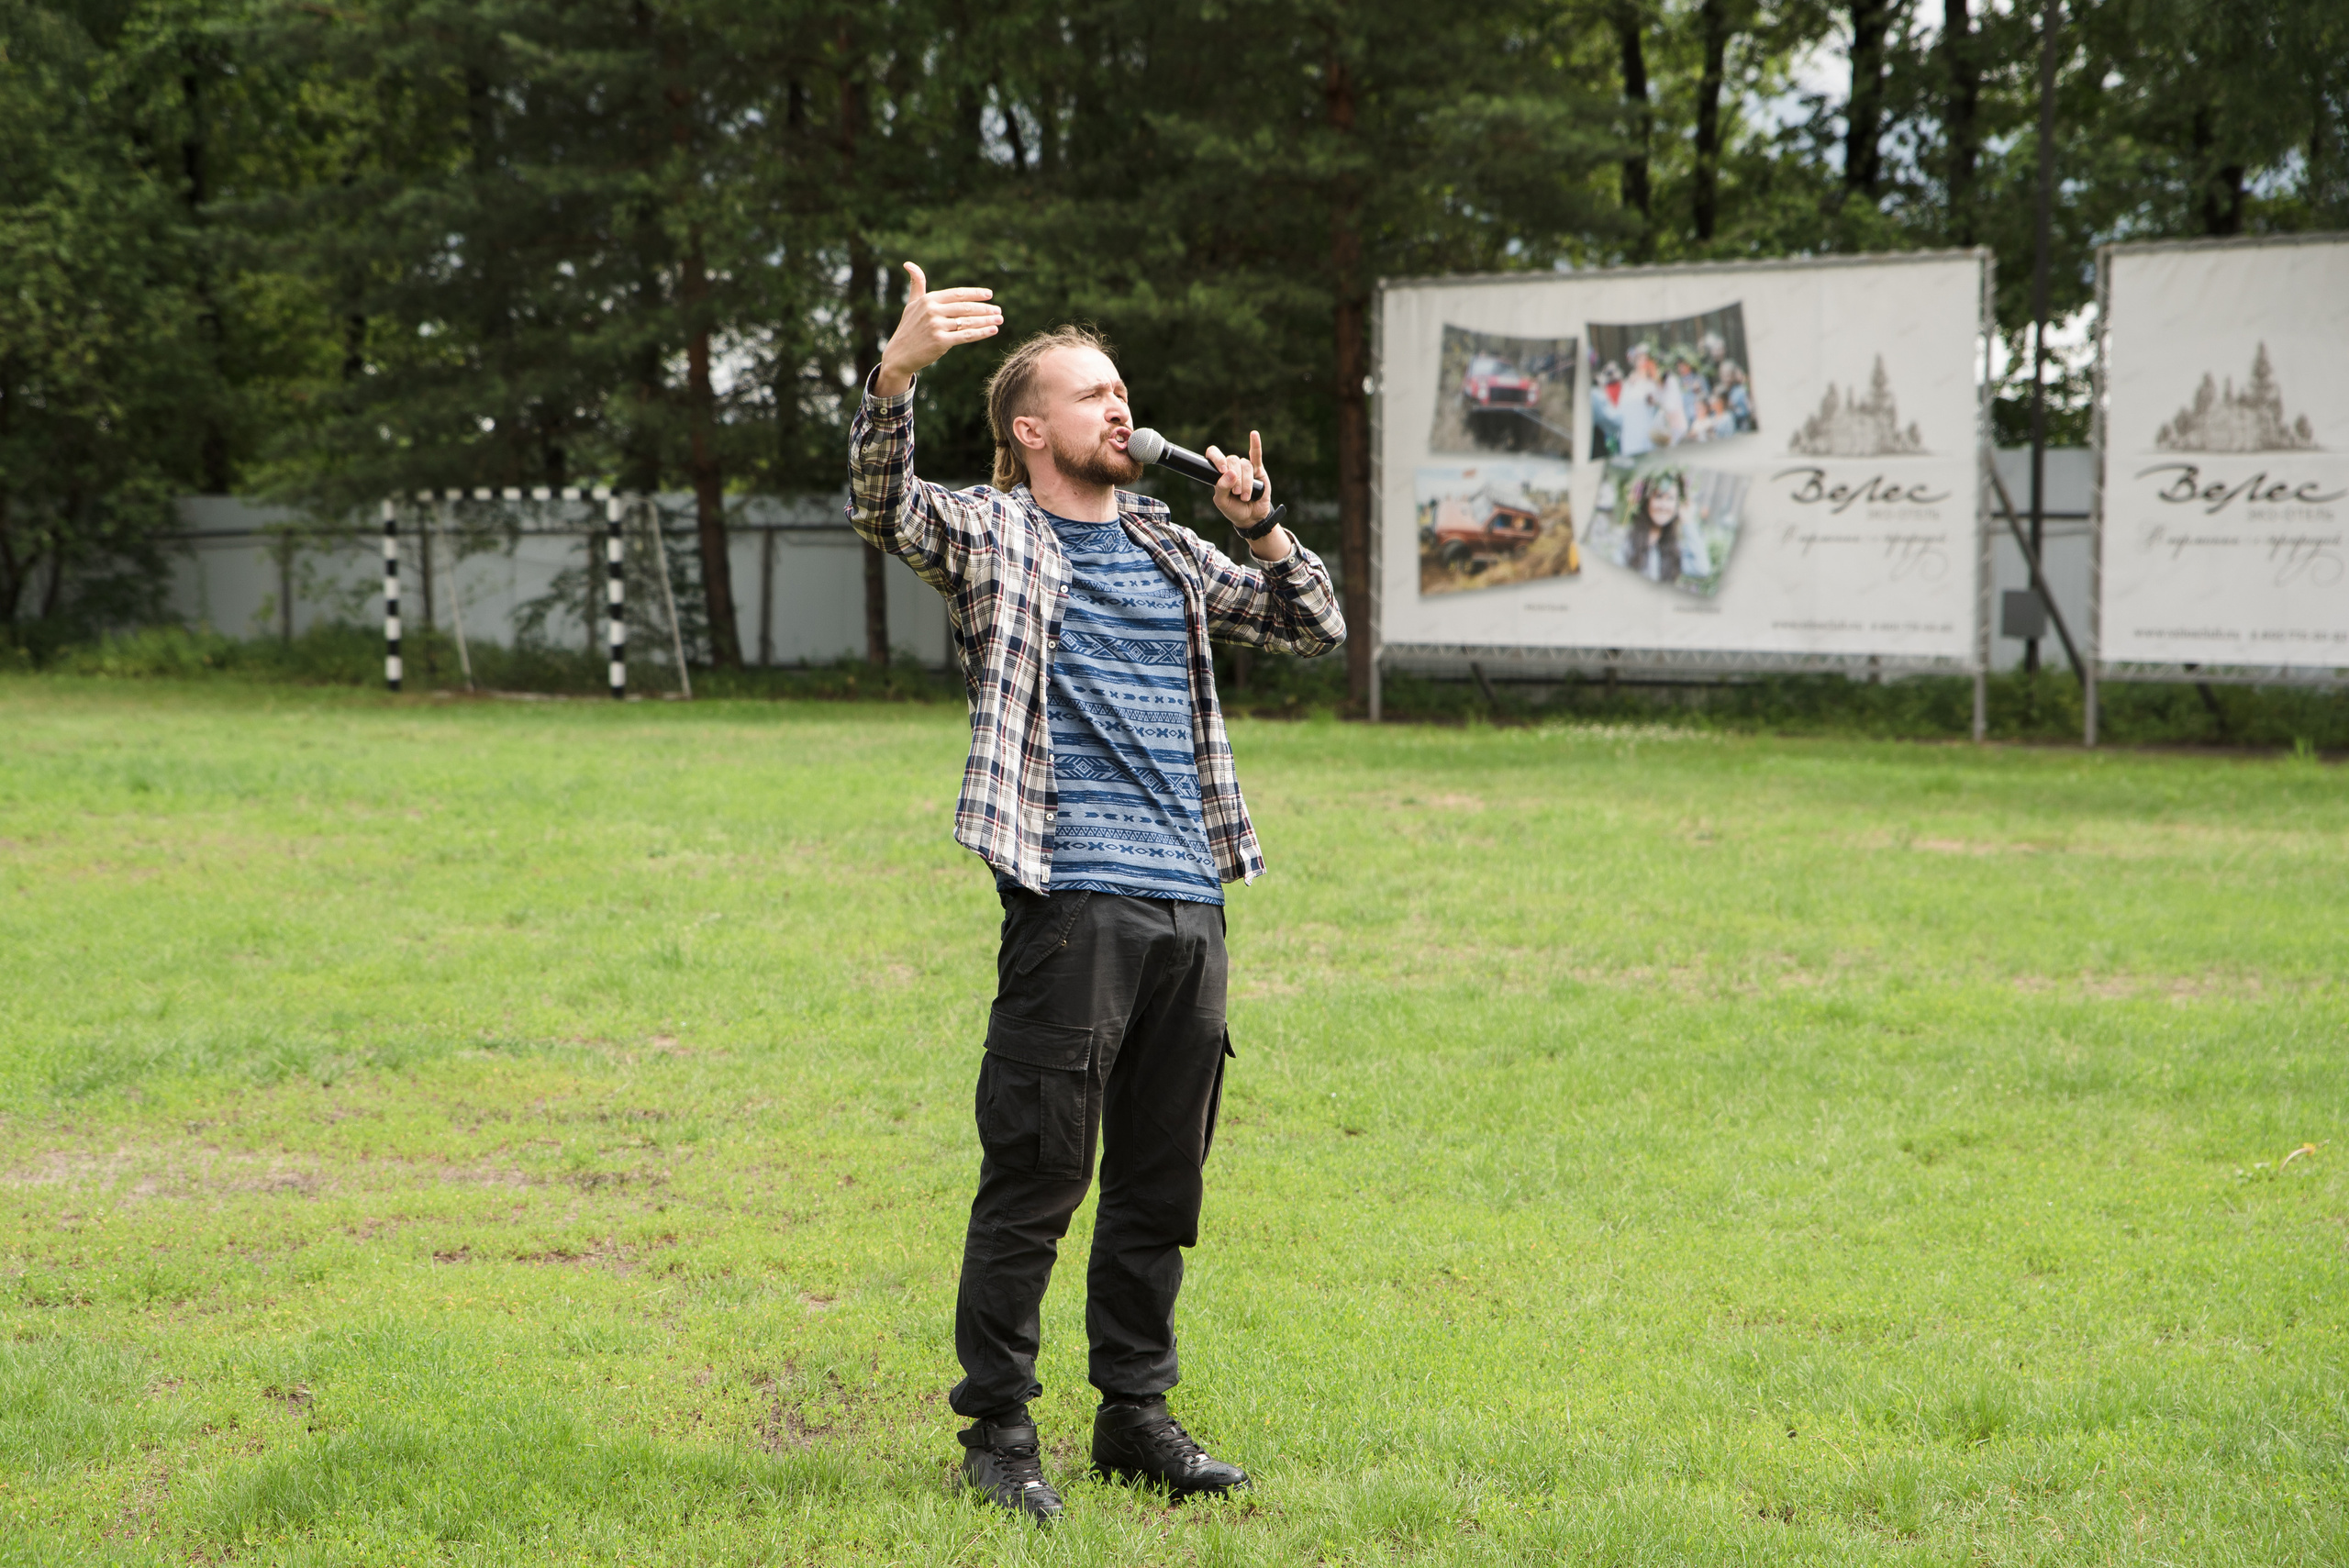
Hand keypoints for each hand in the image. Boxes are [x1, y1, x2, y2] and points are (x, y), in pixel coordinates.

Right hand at [873, 263, 1001, 396]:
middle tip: (998, 311)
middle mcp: (932, 311)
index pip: (958, 294)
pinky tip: (993, 331)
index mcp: (928, 299)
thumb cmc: (908, 328)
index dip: (975, 294)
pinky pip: (966, 336)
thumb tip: (909, 264)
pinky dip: (981, 333)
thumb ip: (917, 285)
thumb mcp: (911, 304)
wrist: (899, 355)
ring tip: (999, 320)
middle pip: (965, 307)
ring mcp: (936, 326)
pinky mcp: (940, 342)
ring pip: (968, 321)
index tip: (989, 295)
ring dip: (986, 320)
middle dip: (985, 309)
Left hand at [1205, 431, 1290, 560]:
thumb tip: (1230, 473)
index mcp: (1219, 472)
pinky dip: (1256, 444)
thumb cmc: (1234, 509)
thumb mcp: (1222, 502)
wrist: (1251, 517)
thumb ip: (1221, 488)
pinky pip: (1256, 455)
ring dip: (1246, 482)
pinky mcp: (1258, 470)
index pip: (1214, 455)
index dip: (1217, 459)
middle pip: (1232, 460)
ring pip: (1245, 465)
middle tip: (1237, 493)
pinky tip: (1254, 434)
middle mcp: (1231, 467)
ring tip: (1246, 496)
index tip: (1222, 470)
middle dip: (1235, 479)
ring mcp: (1245, 467)